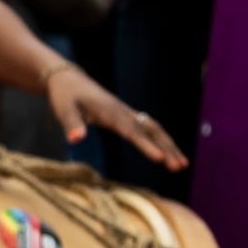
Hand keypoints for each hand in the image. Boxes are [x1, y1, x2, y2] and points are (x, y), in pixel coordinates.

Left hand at [47, 69, 186, 169]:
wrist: (69, 79)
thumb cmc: (65, 96)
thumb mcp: (64, 110)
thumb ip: (71, 124)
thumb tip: (75, 140)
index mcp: (110, 112)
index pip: (131, 132)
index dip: (146, 145)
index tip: (160, 159)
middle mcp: (123, 112)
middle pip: (150, 130)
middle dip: (166, 148)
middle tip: (180, 167)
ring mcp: (127, 113)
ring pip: (154, 129)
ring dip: (169, 145)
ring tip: (183, 165)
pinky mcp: (126, 115)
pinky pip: (149, 128)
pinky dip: (161, 139)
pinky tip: (169, 152)